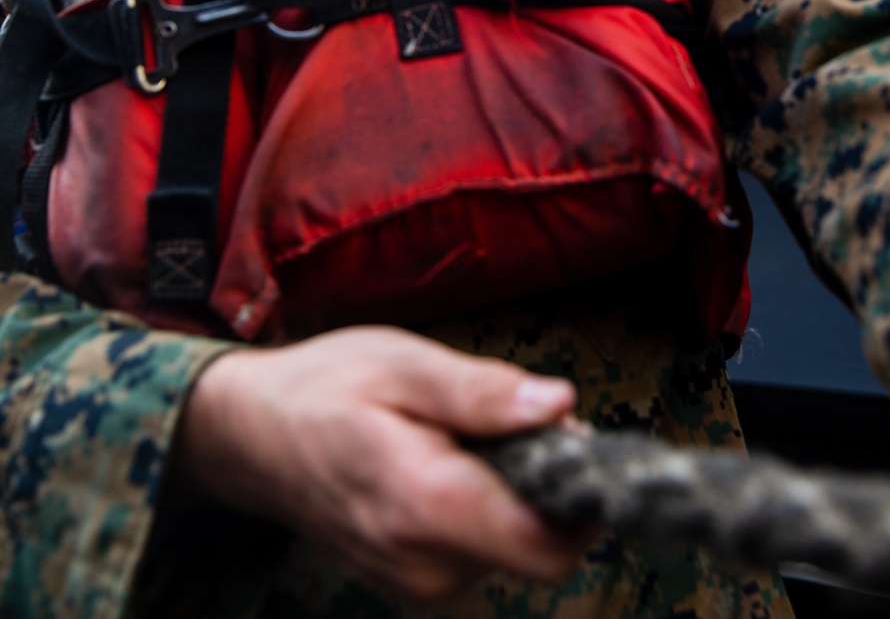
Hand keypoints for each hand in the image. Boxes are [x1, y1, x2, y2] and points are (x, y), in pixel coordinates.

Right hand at [173, 325, 583, 604]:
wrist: (250, 434)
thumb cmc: (323, 389)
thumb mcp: (404, 363)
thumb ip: (483, 392)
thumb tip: (560, 405)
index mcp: (426, 506)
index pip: (546, 547)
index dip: (583, 499)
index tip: (580, 442)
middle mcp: (425, 565)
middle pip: (538, 546)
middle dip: (544, 482)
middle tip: (510, 418)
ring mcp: (417, 582)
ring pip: (511, 547)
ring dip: (510, 492)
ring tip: (462, 435)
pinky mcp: (414, 581)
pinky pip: (479, 551)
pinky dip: (482, 507)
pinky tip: (446, 463)